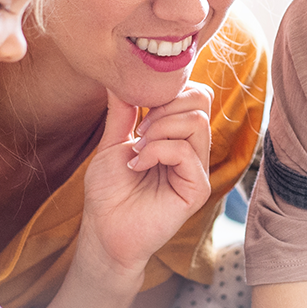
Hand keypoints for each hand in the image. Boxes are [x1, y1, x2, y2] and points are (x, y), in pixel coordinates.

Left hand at [77, 84, 212, 279]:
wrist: (104, 230)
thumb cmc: (109, 192)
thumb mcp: (113, 142)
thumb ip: (124, 111)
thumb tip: (122, 77)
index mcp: (178, 136)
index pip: (194, 94)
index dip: (168, 91)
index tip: (137, 109)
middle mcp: (193, 149)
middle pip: (201, 100)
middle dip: (165, 105)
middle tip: (139, 129)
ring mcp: (198, 168)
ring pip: (196, 121)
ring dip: (159, 128)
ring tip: (137, 148)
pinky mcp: (197, 188)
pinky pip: (185, 151)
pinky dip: (157, 151)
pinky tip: (138, 165)